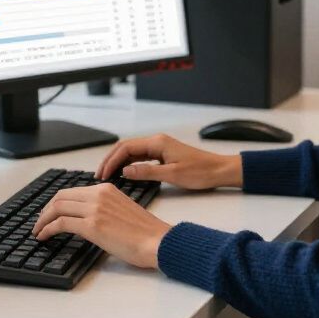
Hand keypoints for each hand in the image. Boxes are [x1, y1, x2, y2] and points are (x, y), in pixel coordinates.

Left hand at [32, 182, 171, 268]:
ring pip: (57, 208)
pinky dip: (47, 229)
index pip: (72, 191)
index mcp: (106, 188)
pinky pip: (60, 223)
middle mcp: (99, 194)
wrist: (157, 241)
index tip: (49, 213)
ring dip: (42, 220)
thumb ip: (104, 208)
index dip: (56, 202)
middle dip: (45, 210)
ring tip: (37, 231)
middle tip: (39, 222)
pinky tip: (43, 237)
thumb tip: (88, 219)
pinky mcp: (92, 225)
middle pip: (60, 196)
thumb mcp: (122, 210)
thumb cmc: (145, 232)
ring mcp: (94, 208)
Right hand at [95, 133, 242, 190]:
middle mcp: (157, 142)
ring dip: (118, 162)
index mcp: (157, 143)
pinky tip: (124, 173)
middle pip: (126, 147)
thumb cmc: (200, 172)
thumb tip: (125, 171)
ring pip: (132, 152)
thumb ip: (147, 172)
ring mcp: (160, 148)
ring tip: (107, 175)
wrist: (219, 170)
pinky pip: (140, 157)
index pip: (126, 148)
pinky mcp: (163, 155)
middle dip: (110, 160)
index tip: (102, 173)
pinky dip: (129, 164)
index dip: (111, 160)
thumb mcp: (172, 175)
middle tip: (99, 175)